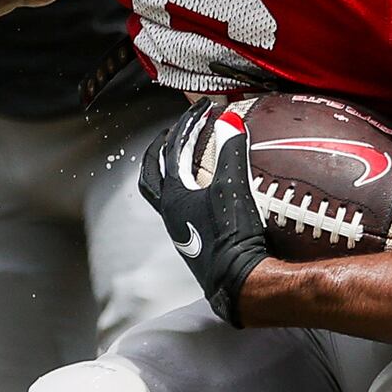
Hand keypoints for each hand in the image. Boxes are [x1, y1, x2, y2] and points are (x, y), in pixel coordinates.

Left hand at [139, 99, 269, 322]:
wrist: (240, 283)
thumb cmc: (232, 237)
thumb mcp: (233, 187)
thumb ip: (230, 151)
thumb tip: (230, 120)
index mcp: (172, 197)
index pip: (172, 150)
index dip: (188, 123)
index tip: (205, 108)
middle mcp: (169, 214)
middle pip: (151, 173)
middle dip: (160, 149)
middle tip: (173, 133)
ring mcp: (180, 229)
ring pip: (163, 192)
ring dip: (170, 171)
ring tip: (186, 158)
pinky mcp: (194, 241)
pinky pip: (182, 208)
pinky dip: (189, 191)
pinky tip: (206, 191)